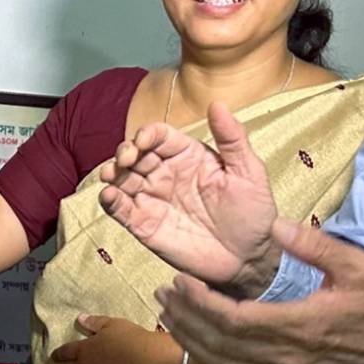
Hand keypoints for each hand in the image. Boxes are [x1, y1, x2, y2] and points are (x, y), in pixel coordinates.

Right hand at [98, 101, 280, 297]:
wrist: (249, 260)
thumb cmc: (253, 214)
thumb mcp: (249, 173)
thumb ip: (232, 138)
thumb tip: (217, 103)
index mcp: (188, 156)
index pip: (159, 136)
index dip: (148, 134)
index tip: (144, 140)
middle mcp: (165, 174)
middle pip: (135, 154)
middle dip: (125, 152)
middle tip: (126, 159)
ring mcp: (152, 199)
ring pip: (121, 179)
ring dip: (111, 173)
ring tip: (111, 175)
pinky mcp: (143, 224)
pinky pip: (120, 209)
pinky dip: (109, 201)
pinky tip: (109, 196)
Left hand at [158, 217, 363, 363]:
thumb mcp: (357, 267)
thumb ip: (314, 246)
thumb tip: (275, 225)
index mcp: (298, 327)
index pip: (233, 320)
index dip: (200, 303)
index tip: (179, 281)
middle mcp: (285, 356)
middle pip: (219, 343)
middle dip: (185, 318)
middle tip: (162, 292)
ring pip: (223, 362)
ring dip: (190, 339)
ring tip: (168, 312)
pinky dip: (209, 356)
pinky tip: (194, 339)